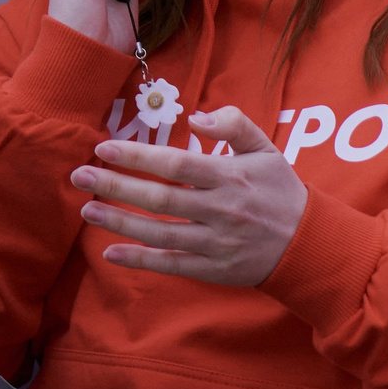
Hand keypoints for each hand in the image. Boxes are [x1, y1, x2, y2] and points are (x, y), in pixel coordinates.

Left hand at [71, 107, 308, 286]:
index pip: (176, 164)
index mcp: (232, 176)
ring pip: (160, 233)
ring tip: (87, 210)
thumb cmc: (280, 190)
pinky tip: (110, 251)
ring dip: (119, 222)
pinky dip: (139, 260)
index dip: (137, 156)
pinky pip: (171, 265)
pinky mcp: (213, 270)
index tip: (104, 148)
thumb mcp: (266, 149)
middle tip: (79, 176)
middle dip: (116, 186)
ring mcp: (216, 243)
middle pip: (160, 198)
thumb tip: (194, 118)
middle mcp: (222, 210)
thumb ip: (234, 125)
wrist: (308, 243)